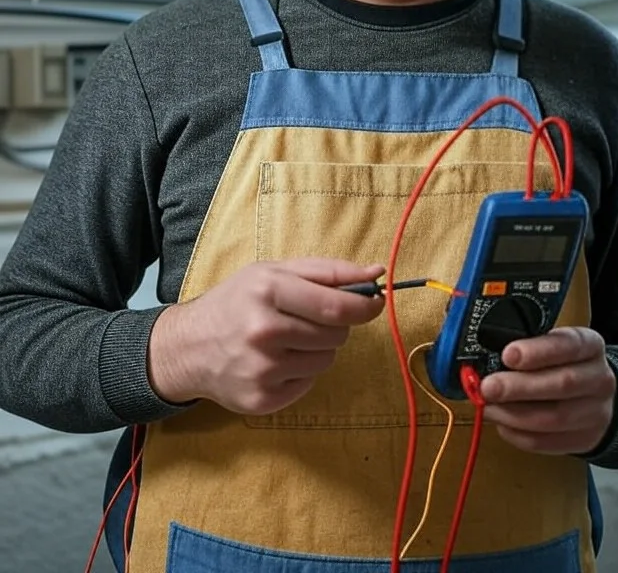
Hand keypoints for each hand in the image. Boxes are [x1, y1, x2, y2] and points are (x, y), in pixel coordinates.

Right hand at [148, 258, 384, 414]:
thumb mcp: (274, 271)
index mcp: (268, 290)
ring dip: (318, 348)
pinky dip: (301, 371)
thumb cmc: (237, 301)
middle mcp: (264, 331)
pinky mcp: (263, 399)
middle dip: (335, 325)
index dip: (365, 305)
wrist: (187, 346)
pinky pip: (309, 382)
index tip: (377, 302)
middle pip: (336, 334)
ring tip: (287, 339)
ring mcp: (263, 369)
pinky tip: (275, 361)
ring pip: (327, 359)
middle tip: (308, 319)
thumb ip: (328, 271)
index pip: (336, 305)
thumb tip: (377, 273)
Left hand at [479, 326, 616, 454]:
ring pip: (554, 417)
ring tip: (487, 406)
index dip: (538, 351)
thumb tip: (487, 357)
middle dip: (520, 386)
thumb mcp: (553, 344)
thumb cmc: (563, 363)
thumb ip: (528, 347)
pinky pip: (547, 442)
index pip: (569, 345)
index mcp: (591, 346)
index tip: (508, 354)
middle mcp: (600, 379)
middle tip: (488, 387)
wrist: (595, 397)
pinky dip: (518, 433)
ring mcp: (596, 413)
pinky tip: (501, 422)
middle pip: (563, 384)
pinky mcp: (584, 440)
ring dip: (513, 414)